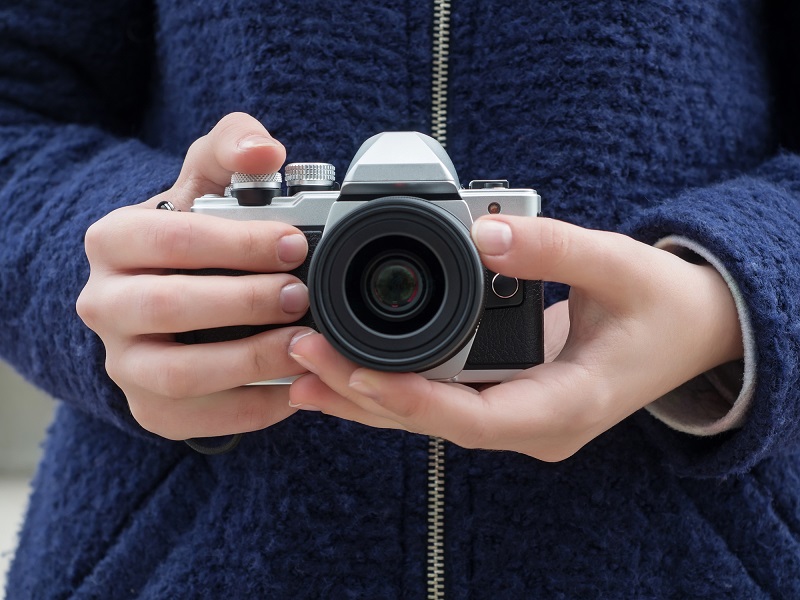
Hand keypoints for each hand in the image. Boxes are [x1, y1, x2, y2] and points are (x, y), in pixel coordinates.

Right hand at [77, 113, 313, 439]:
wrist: (171, 295)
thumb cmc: (193, 237)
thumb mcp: (206, 181)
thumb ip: (232, 147)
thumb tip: (265, 150)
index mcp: (114, 241)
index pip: (171, 239)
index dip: (238, 243)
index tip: (295, 242)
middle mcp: (104, 304)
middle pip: (169, 307)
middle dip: (244, 302)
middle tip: (300, 295)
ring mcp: (123, 363)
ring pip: (177, 374)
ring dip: (249, 360)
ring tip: (303, 344)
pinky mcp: (149, 408)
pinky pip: (196, 419)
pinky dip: (252, 407)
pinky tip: (294, 386)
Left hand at [287, 215, 743, 460]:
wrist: (689, 331)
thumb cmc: (662, 305)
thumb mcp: (620, 266)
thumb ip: (556, 249)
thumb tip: (488, 231)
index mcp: (565, 406)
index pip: (475, 419)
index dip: (412, 400)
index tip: (354, 370)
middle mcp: (533, 424)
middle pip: (434, 422)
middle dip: (363, 394)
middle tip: (299, 355)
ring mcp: (518, 417)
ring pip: (428, 417)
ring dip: (364, 395)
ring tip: (300, 369)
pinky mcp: (507, 399)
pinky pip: (439, 400)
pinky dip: (392, 385)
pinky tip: (344, 370)